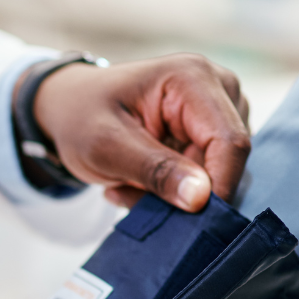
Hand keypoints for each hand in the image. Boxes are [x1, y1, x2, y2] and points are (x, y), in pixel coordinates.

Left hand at [30, 53, 250, 210]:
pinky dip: (172, 191)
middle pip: (229, 159)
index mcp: (193, 78)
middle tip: (133, 196)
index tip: (190, 220)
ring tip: (129, 185)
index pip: (229, 141)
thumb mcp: (106, 147)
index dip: (218, 186)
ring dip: (174, 194)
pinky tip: (138, 183)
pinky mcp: (211, 134)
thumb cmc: (81, 116)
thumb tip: (200, 197)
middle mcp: (217, 88)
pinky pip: (207, 178)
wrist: (70, 109)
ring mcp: (218, 111)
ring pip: (218, 173)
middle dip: (188, 192)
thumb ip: (155, 171)